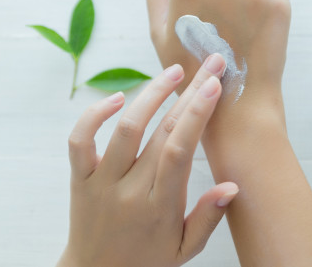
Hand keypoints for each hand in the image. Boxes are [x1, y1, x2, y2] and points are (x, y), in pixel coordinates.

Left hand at [57, 55, 237, 266]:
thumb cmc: (147, 261)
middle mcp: (130, 190)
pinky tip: (116, 98)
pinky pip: (80, 141)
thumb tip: (232, 186)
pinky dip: (93, 115)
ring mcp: (101, 182)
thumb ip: (208, 218)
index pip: (180, 151)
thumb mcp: (185, 249)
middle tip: (208, 65)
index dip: (197, 114)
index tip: (214, 85)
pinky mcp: (80, 178)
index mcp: (160, 207)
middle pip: (161, 131)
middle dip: (189, 93)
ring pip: (125, 129)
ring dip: (150, 95)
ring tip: (173, 72)